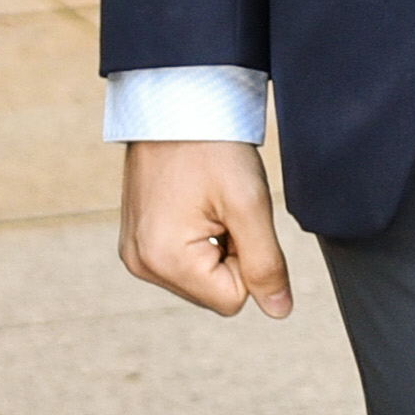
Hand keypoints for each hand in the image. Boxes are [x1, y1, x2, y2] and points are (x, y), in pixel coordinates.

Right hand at [120, 138, 293, 318]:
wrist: (176, 103)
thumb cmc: (211, 145)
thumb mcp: (249, 204)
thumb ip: (266, 264)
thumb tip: (279, 311)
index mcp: (163, 259)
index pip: (233, 299)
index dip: (249, 260)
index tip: (236, 216)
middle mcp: (140, 263)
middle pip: (214, 292)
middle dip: (231, 253)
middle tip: (221, 205)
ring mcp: (135, 253)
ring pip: (202, 277)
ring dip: (216, 245)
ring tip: (206, 201)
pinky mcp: (137, 240)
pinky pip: (183, 261)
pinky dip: (198, 237)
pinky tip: (193, 203)